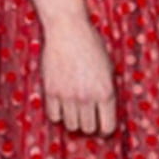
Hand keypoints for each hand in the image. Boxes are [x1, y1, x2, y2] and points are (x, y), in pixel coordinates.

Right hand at [32, 0, 116, 134]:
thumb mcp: (108, 69)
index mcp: (106, 92)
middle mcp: (87, 97)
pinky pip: (54, 116)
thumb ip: (107, 92)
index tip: (102, 127)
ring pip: (71, 125)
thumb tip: (104, 115)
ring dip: (73, 120)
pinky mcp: (51, 92)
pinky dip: (58, 114)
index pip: (107, 126)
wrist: (68, 29)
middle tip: (87, 117)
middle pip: (88, 128)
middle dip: (89, 124)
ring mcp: (68, 96)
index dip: (105, 129)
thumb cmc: (91, 46)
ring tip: (74, 109)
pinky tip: (61, 104)